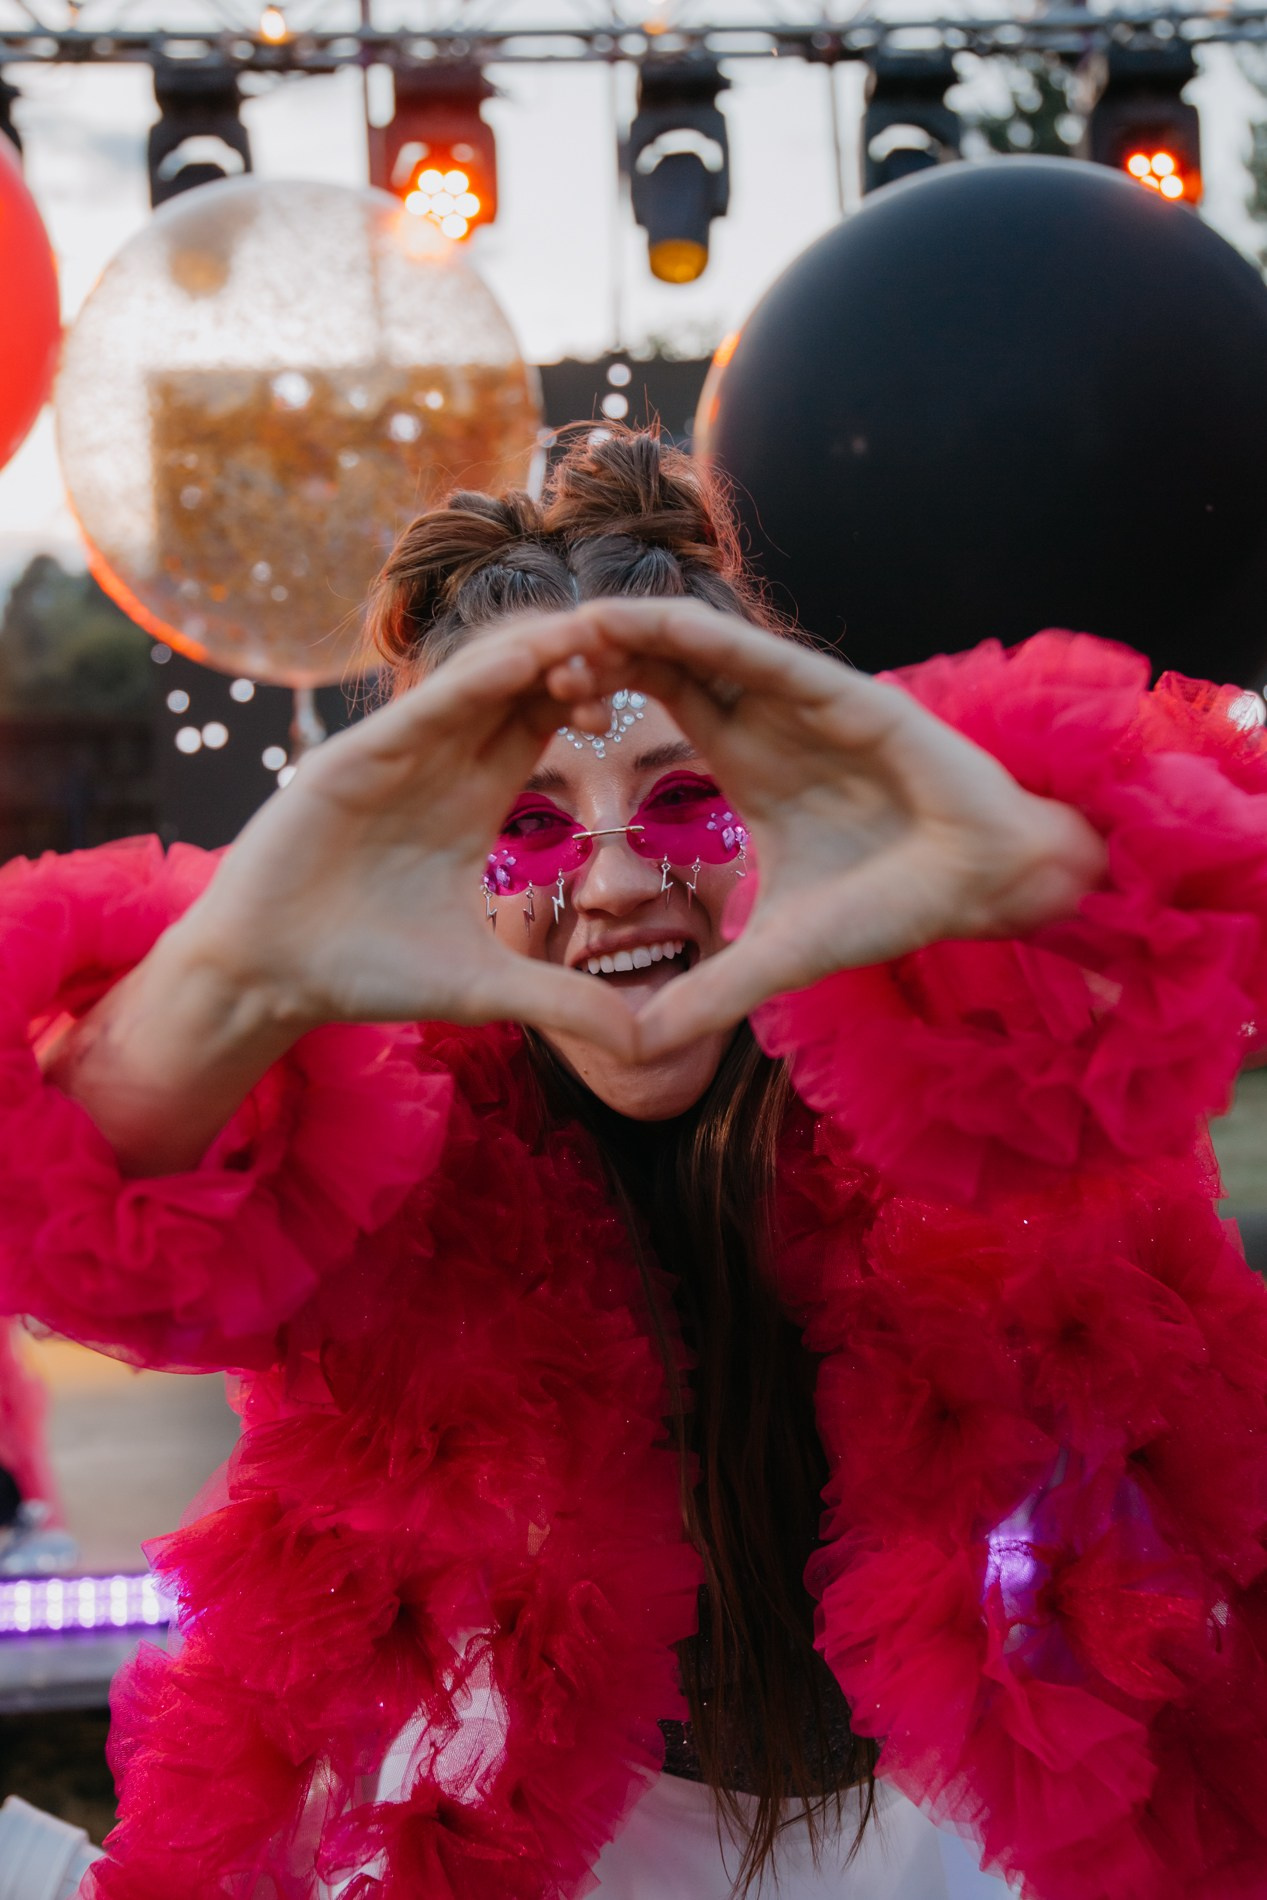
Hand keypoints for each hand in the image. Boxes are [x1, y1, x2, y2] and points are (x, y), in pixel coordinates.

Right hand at [171, 613, 641, 1058]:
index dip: (591, 696)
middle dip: (579, 658)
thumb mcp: (483, 988)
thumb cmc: (364, 973)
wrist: (267, 978)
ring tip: (604, 627)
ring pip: (478, 685)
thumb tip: (645, 1047)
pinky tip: (528, 657)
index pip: (542, 724)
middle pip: (519, 688)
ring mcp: (395, 757)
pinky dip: (475, 682)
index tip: (657, 679)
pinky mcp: (351, 762)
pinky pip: (424, 710)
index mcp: (473, 801)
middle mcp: (437, 765)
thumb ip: (562, 1003)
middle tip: (650, 634)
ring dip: (540, 656)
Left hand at [578, 600, 1106, 1060]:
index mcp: (747, 763)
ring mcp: (803, 701)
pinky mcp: (843, 695)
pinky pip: (759, 656)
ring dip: (635, 632)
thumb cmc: (891, 906)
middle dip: (599, 654)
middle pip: (665, 663)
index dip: (599, 694)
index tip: (528, 701)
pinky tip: (646, 623)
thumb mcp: (779, 958)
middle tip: (519, 656)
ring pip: (703, 647)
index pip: (660, 704)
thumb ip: (710, 995)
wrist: (986, 884)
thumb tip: (635, 1049)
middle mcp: (768, 719)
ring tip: (566, 624)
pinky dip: (703, 636)